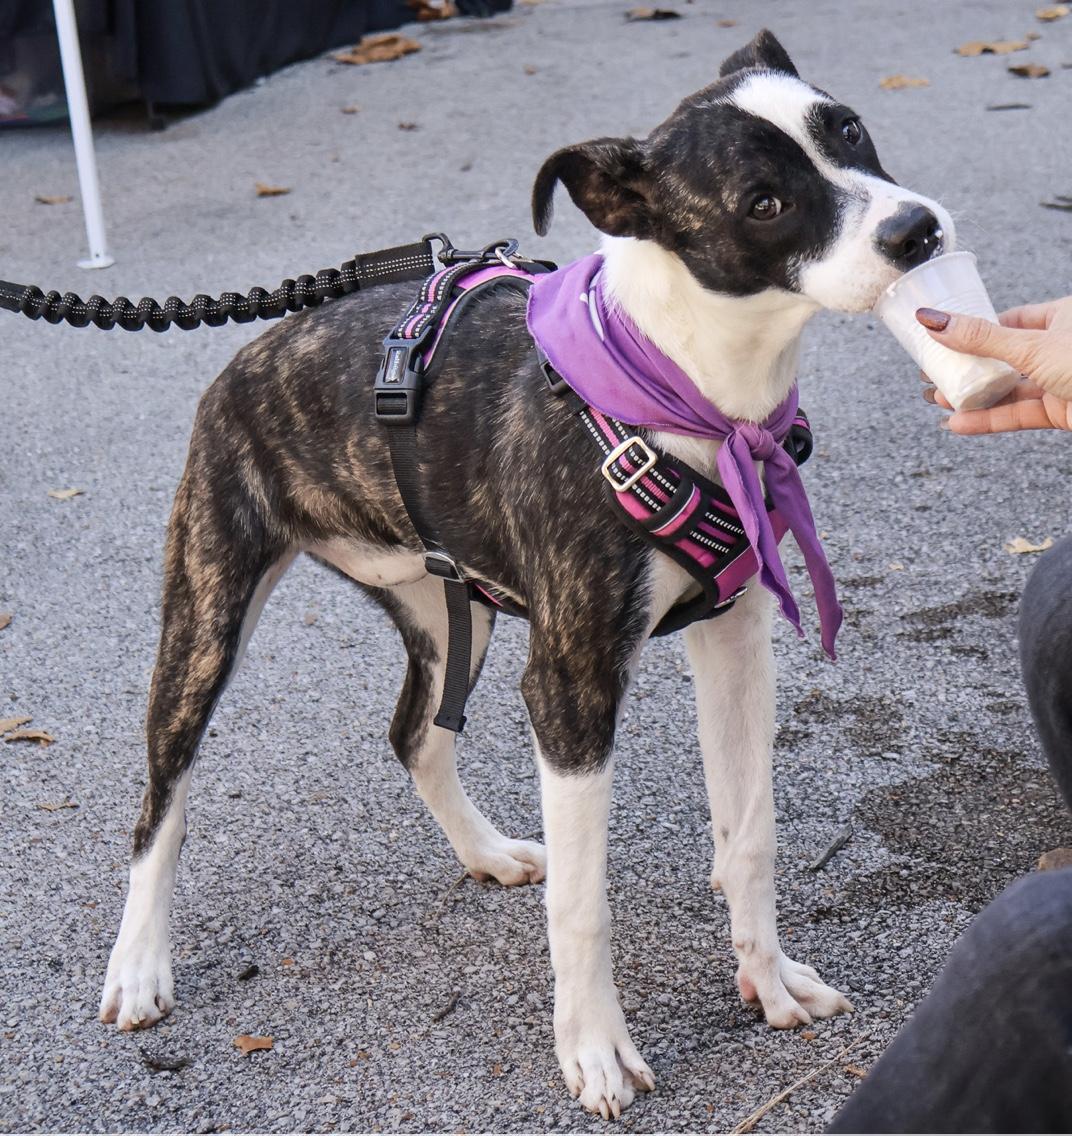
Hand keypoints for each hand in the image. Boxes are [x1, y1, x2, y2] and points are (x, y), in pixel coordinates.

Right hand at [916, 296, 1071, 432]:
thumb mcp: (1030, 346)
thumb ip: (979, 338)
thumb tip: (933, 319)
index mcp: (1061, 318)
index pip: (1009, 321)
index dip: (976, 331)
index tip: (945, 340)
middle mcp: (1060, 347)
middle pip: (1004, 358)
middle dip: (969, 369)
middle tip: (935, 375)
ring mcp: (1061, 380)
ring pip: (1010, 389)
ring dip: (974, 397)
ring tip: (939, 400)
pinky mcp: (1061, 411)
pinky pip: (1019, 414)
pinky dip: (990, 420)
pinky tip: (960, 423)